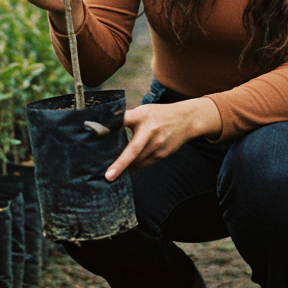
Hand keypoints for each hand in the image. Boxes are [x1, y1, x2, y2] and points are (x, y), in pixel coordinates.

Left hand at [105, 98, 221, 181]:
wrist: (186, 120)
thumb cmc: (158, 115)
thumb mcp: (142, 111)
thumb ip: (126, 118)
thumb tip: (104, 127)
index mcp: (142, 116)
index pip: (124, 121)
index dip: (112, 126)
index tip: (101, 137)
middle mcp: (151, 132)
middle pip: (132, 151)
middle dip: (120, 165)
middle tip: (108, 176)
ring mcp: (158, 145)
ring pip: (137, 161)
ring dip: (126, 166)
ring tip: (114, 170)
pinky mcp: (161, 155)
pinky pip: (144, 164)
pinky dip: (135, 166)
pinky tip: (128, 166)